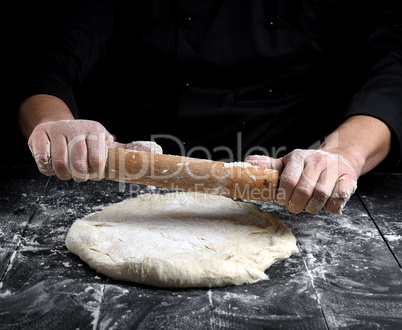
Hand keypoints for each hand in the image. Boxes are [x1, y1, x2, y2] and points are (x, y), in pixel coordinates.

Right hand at [28, 119, 161, 180]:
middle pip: (78, 165)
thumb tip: (158, 151)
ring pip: (60, 165)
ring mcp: (57, 130)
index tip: (94, 174)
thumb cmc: (87, 140)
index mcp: (95, 130)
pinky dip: (47, 168)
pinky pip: (42, 160)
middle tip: (80, 174)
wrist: (58, 124)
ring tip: (67, 172)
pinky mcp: (39, 135)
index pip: (97, 160)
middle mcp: (76, 128)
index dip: (96, 173)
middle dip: (80, 176)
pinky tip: (52, 165)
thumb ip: (128, 150)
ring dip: (64, 175)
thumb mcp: (107, 142)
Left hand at [246, 149, 357, 213]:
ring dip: (312, 207)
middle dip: (296, 204)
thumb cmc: (308, 164)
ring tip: (308, 207)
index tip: (282, 201)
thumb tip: (247, 163)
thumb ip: (269, 165)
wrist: (339, 157)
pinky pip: (339, 197)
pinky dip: (330, 206)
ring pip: (321, 195)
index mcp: (298, 157)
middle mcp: (316, 160)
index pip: (288, 180)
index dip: (283, 195)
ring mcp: (334, 168)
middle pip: (304, 190)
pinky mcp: (348, 178)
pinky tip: (325, 204)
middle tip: (294, 207)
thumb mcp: (287, 163)